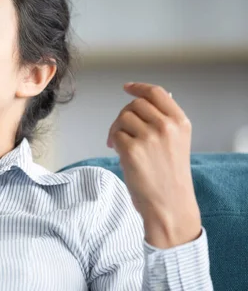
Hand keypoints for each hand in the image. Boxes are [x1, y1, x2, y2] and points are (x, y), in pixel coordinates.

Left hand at [107, 82, 200, 248]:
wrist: (169, 206)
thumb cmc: (170, 177)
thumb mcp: (177, 143)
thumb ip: (163, 121)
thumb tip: (142, 101)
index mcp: (180, 123)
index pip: (157, 93)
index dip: (139, 88)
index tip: (127, 88)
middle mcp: (166, 126)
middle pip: (135, 104)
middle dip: (123, 115)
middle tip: (121, 131)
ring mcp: (149, 137)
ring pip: (122, 118)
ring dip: (117, 129)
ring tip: (121, 145)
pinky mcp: (131, 149)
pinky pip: (115, 135)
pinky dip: (114, 143)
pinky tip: (120, 154)